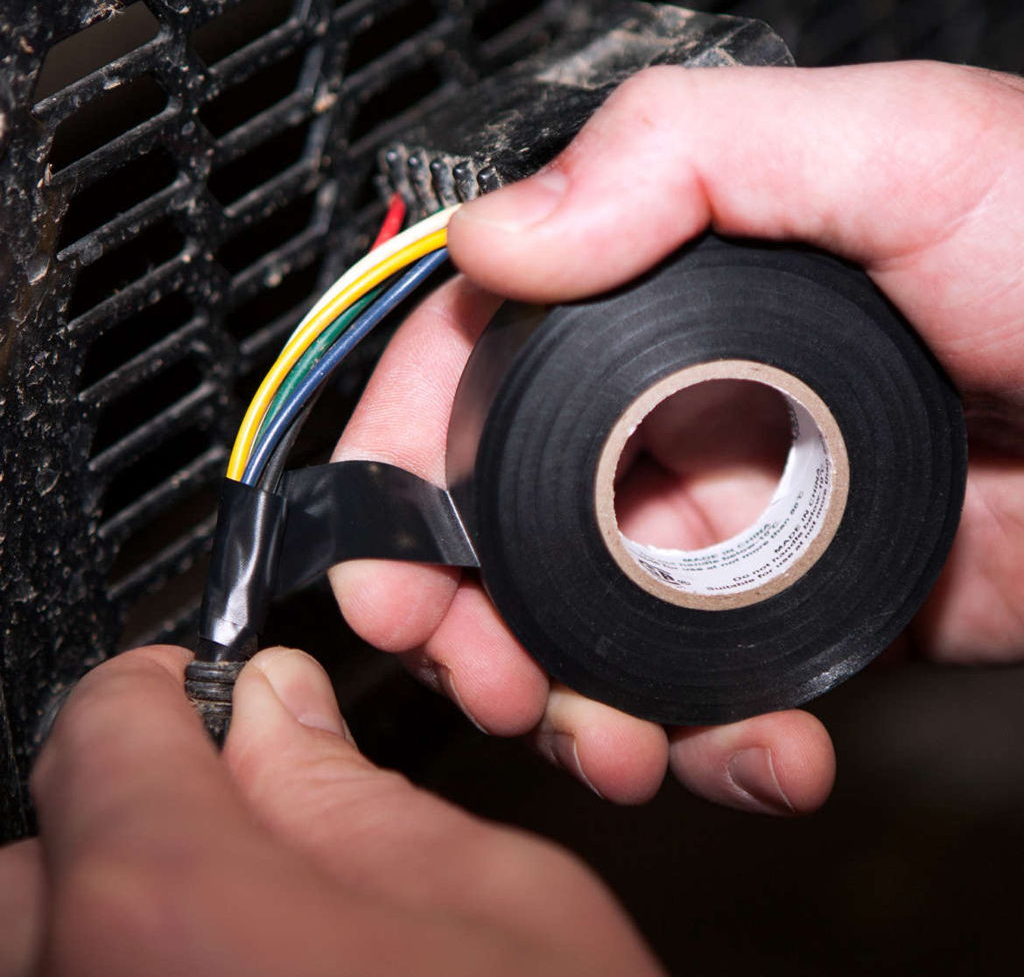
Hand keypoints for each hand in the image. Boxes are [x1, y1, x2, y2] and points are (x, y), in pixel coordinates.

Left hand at [0, 646, 660, 975]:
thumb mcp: (506, 905)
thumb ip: (355, 792)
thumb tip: (279, 711)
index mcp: (184, 926)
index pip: (97, 736)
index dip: (158, 698)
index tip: (199, 701)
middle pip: (35, 872)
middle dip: (130, 824)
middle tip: (246, 832)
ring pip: (46, 965)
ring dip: (128, 926)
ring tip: (258, 947)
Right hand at [330, 60, 1023, 811]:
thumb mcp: (891, 150)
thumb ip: (686, 156)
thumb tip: (498, 235)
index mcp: (657, 308)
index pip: (479, 380)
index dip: (405, 472)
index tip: (386, 565)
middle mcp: (672, 422)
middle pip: (509, 533)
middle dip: (471, 622)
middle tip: (483, 678)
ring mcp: (729, 531)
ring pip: (592, 636)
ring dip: (577, 710)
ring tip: (610, 742)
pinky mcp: (794, 619)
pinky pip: (714, 700)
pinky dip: (715, 746)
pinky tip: (761, 747)